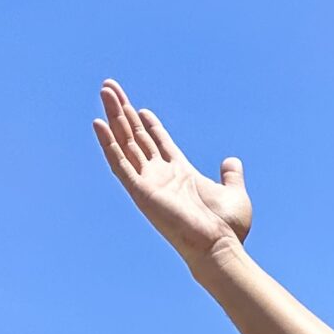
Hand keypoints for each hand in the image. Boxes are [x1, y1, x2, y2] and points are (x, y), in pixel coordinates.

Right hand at [92, 78, 252, 263]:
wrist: (219, 246)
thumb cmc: (227, 228)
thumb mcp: (234, 194)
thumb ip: (231, 176)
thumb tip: (232, 162)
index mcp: (181, 173)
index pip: (158, 143)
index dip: (148, 124)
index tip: (139, 108)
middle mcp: (161, 176)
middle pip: (137, 136)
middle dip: (124, 111)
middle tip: (110, 87)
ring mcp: (149, 183)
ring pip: (125, 143)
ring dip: (113, 117)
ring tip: (105, 91)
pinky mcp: (140, 192)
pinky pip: (119, 164)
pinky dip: (108, 144)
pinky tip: (98, 123)